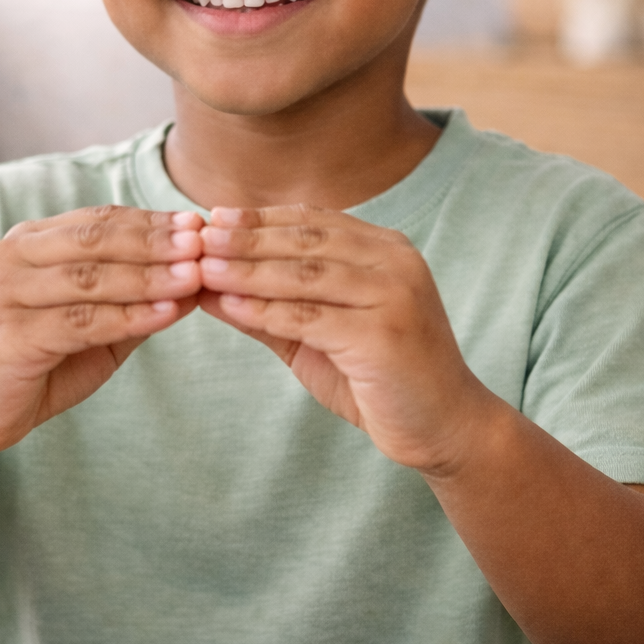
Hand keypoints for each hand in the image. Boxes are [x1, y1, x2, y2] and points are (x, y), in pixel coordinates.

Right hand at [0, 206, 203, 456]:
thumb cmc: (31, 364)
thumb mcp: (90, 329)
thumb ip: (134, 301)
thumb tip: (198, 279)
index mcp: (29, 243)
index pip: (99, 220)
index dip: (152, 220)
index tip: (201, 224)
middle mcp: (12, 258)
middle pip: (96, 240)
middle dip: (156, 240)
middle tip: (205, 242)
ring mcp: (6, 295)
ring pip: (90, 277)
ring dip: (148, 276)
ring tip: (196, 276)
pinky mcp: (9, 336)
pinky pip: (79, 321)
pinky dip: (126, 316)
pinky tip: (165, 314)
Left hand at [198, 205, 489, 473]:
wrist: (446, 427)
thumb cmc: (379, 378)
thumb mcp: (318, 334)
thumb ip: (271, 305)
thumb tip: (208, 281)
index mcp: (385, 249)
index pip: (312, 220)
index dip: (260, 218)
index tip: (211, 217)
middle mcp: (395, 261)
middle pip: (306, 240)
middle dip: (247, 237)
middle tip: (197, 236)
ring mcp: (394, 295)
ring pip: (306, 273)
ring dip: (249, 268)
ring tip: (203, 266)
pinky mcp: (384, 334)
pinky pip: (312, 316)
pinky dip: (266, 309)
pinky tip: (231, 305)